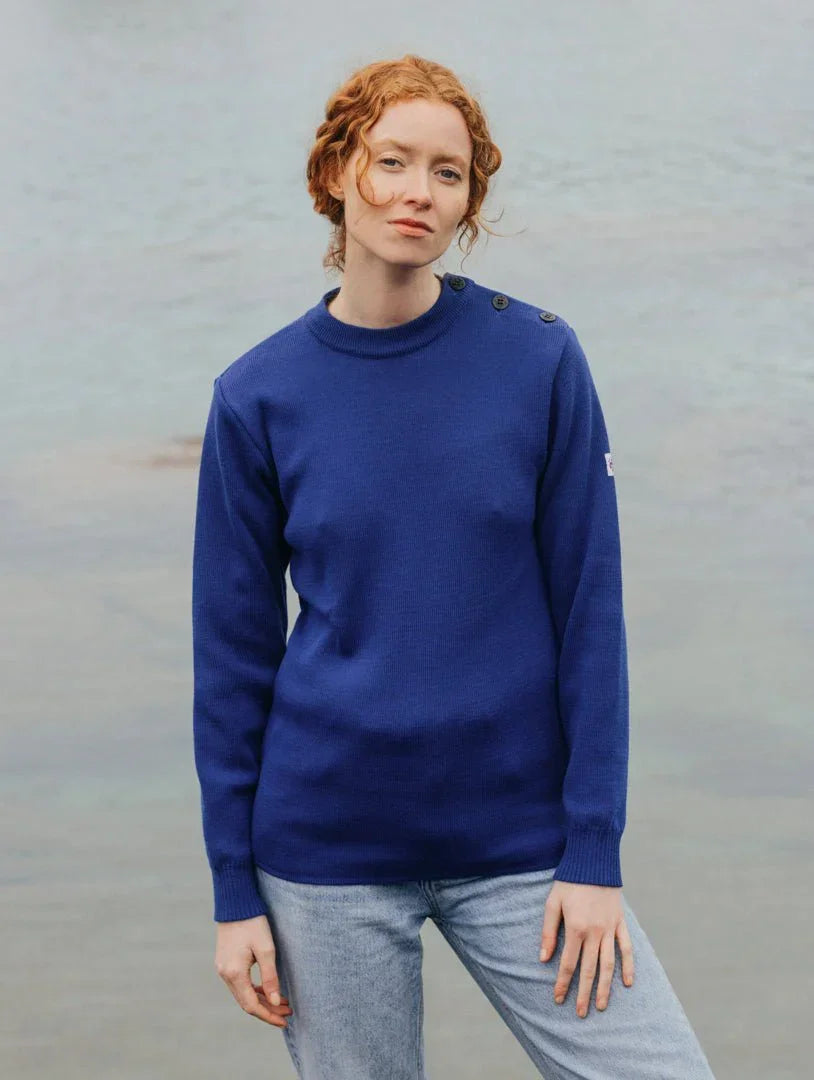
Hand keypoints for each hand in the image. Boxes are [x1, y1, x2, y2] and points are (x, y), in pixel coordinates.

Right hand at [214, 914, 293, 1028]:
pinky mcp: (225, 962)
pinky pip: (239, 984)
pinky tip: (267, 989)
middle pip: (246, 1002)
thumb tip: (275, 1002)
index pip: (251, 1005)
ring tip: (282, 1002)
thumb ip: (270, 977)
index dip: (268, 1016)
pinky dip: (254, 990)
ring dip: (262, 1000)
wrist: (235, 903)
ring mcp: (222, 968)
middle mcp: (225, 974)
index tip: (284, 1020)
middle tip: (287, 1012)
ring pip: (243, 994)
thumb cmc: (253, 923)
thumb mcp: (266, 949)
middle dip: (268, 1010)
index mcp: (234, 973)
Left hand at [539, 880, 633, 1017]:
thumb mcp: (552, 903)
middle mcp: (594, 932)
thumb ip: (548, 932)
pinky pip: (627, 948)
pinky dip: (629, 966)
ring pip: (609, 964)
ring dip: (606, 987)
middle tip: (580, 1013)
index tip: (558, 999)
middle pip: (589, 970)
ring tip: (602, 1006)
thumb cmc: (569, 881)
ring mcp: (609, 929)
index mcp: (575, 928)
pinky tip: (628, 983)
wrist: (593, 861)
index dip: (562, 983)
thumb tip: (543, 959)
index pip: (568, 963)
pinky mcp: (620, 923)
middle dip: (584, 993)